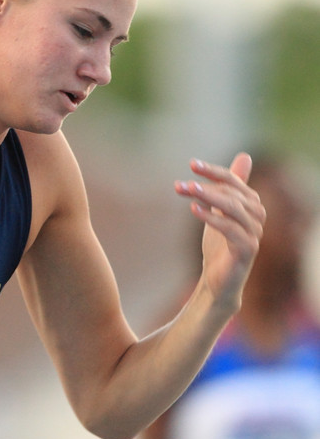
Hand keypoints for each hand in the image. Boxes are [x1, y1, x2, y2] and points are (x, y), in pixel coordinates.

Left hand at [175, 153, 265, 312]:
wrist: (217, 282)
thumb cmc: (219, 245)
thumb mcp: (220, 211)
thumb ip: (228, 187)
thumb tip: (245, 156)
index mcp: (252, 205)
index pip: (233, 181)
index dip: (213, 171)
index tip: (191, 164)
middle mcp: (257, 217)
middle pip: (232, 193)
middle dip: (205, 186)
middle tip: (181, 184)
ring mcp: (254, 234)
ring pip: (233, 208)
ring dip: (209, 197)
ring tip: (187, 190)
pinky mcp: (247, 250)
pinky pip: (230, 229)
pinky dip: (212, 217)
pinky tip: (194, 209)